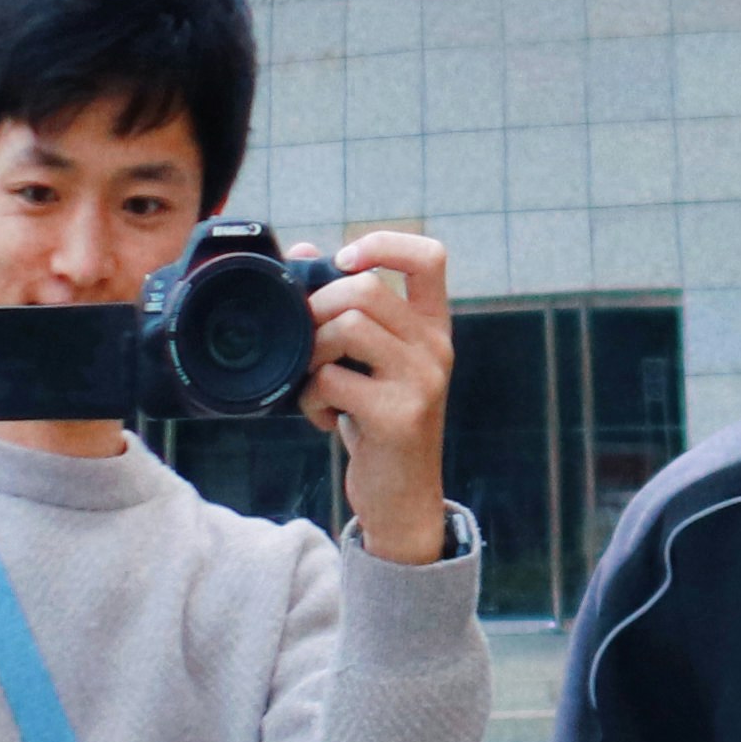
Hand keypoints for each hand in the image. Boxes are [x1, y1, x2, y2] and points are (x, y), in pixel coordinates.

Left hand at [305, 228, 455, 559]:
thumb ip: (346, 309)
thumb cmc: (379, 421)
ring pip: (348, 326)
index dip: (383, 244)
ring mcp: (422, 381)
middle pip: (367, 288)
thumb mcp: (371, 362)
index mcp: (434, 326)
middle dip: (318, 307)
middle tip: (308, 341)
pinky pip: (332, 380)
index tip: (344, 261)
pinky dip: (310, 397)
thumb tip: (303, 251)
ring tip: (313, 380)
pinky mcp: (399, 417)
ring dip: (311, 351)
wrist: (403, 497)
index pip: (430, 256)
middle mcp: (437, 348)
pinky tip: (321, 417)